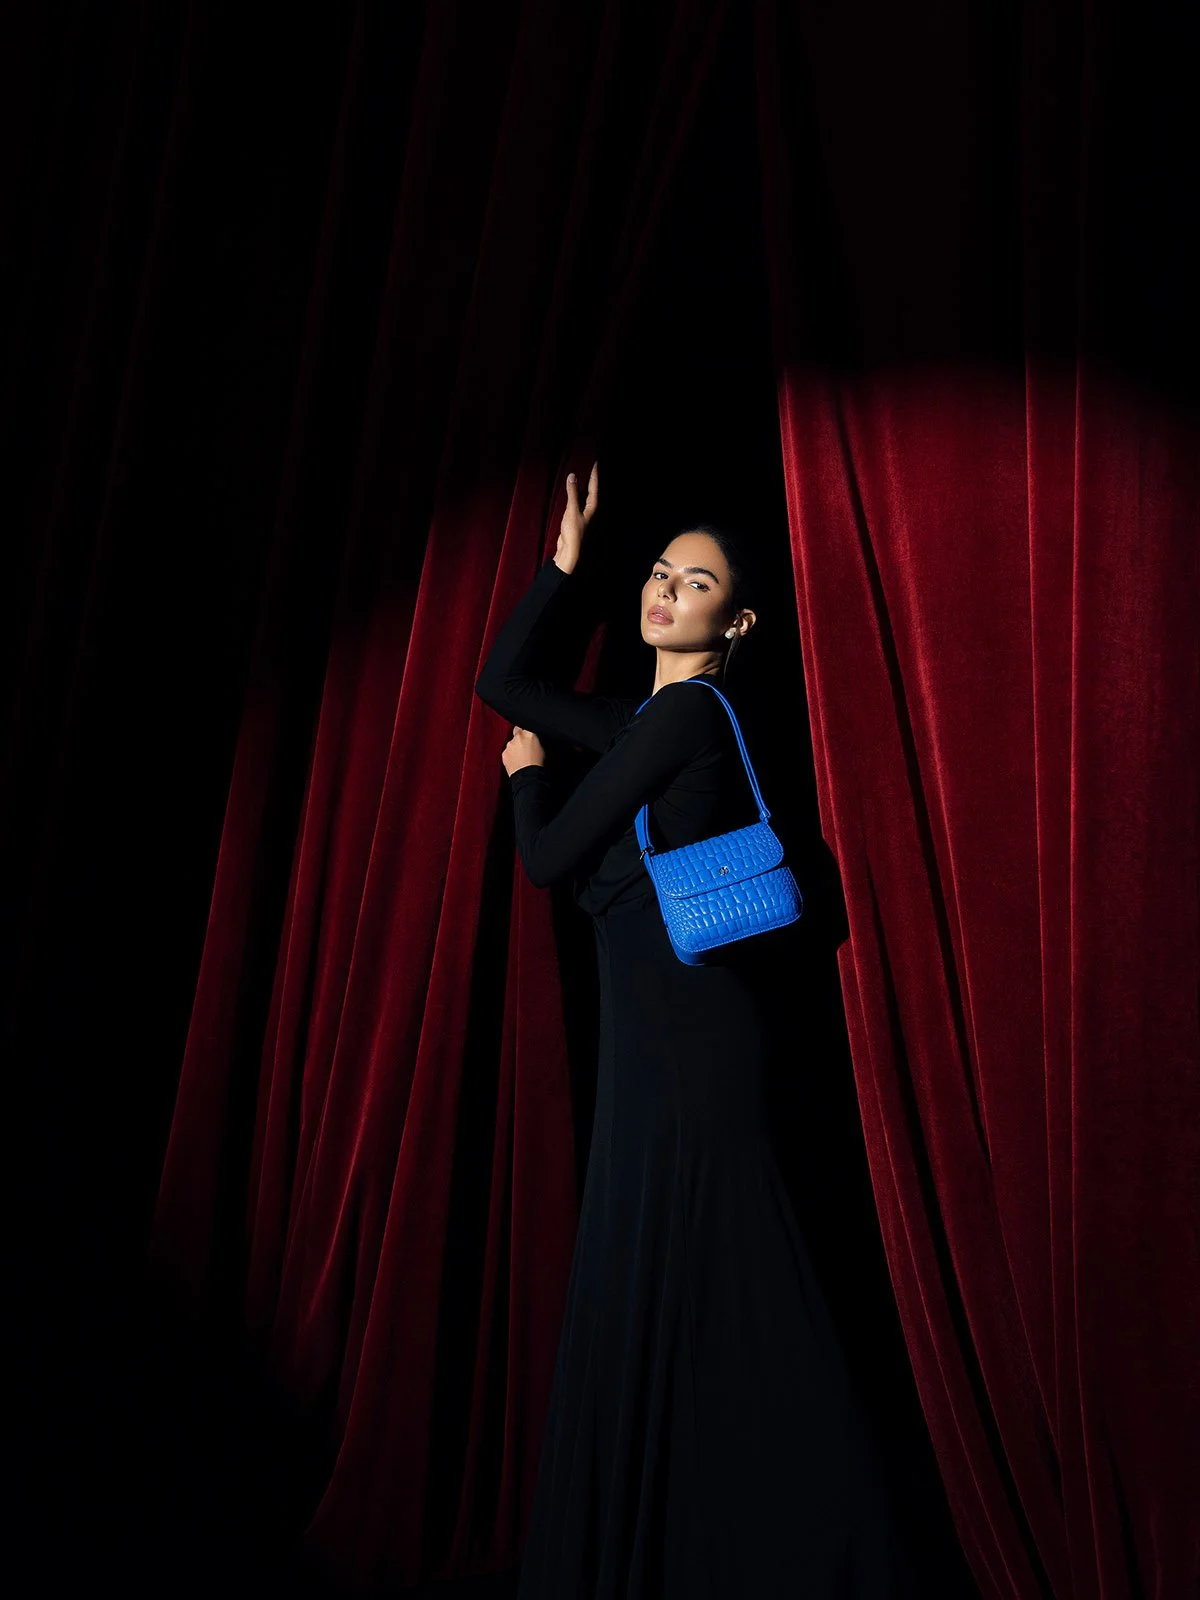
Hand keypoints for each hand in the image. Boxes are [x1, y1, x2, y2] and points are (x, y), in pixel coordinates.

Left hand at [501, 725, 545, 775]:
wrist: (528, 776)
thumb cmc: (538, 764)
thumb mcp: (542, 748)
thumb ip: (534, 739)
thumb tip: (532, 738)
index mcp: (529, 733)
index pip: (524, 725)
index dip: (526, 730)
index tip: (527, 734)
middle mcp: (518, 737)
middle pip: (517, 732)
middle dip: (520, 737)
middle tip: (525, 746)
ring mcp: (509, 745)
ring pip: (511, 743)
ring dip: (515, 747)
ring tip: (521, 757)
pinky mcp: (504, 753)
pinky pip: (507, 752)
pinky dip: (510, 755)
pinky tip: (517, 761)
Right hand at [554, 459, 598, 573]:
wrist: (569, 551)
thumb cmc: (573, 532)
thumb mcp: (571, 510)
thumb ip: (572, 493)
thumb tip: (573, 476)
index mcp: (592, 507)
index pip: (594, 486)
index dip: (594, 474)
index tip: (595, 462)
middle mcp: (590, 510)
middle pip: (592, 491)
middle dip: (591, 479)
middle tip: (589, 466)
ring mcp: (583, 515)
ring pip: (584, 497)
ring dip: (583, 487)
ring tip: (581, 475)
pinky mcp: (575, 519)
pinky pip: (576, 502)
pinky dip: (575, 495)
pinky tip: (571, 492)